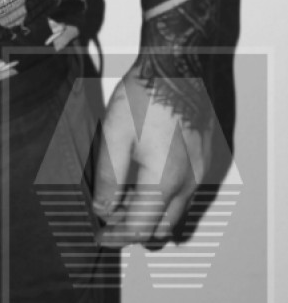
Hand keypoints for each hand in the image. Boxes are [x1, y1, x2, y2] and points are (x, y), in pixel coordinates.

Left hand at [92, 63, 211, 247]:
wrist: (176, 66)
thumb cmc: (144, 95)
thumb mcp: (114, 134)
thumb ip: (108, 176)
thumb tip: (102, 208)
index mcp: (163, 180)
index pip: (140, 228)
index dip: (116, 236)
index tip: (100, 234)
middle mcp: (188, 182)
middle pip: (161, 228)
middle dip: (134, 230)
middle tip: (109, 217)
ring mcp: (199, 172)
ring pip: (176, 213)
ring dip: (151, 215)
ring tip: (123, 199)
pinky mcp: (203, 160)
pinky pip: (185, 193)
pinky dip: (165, 198)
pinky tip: (144, 180)